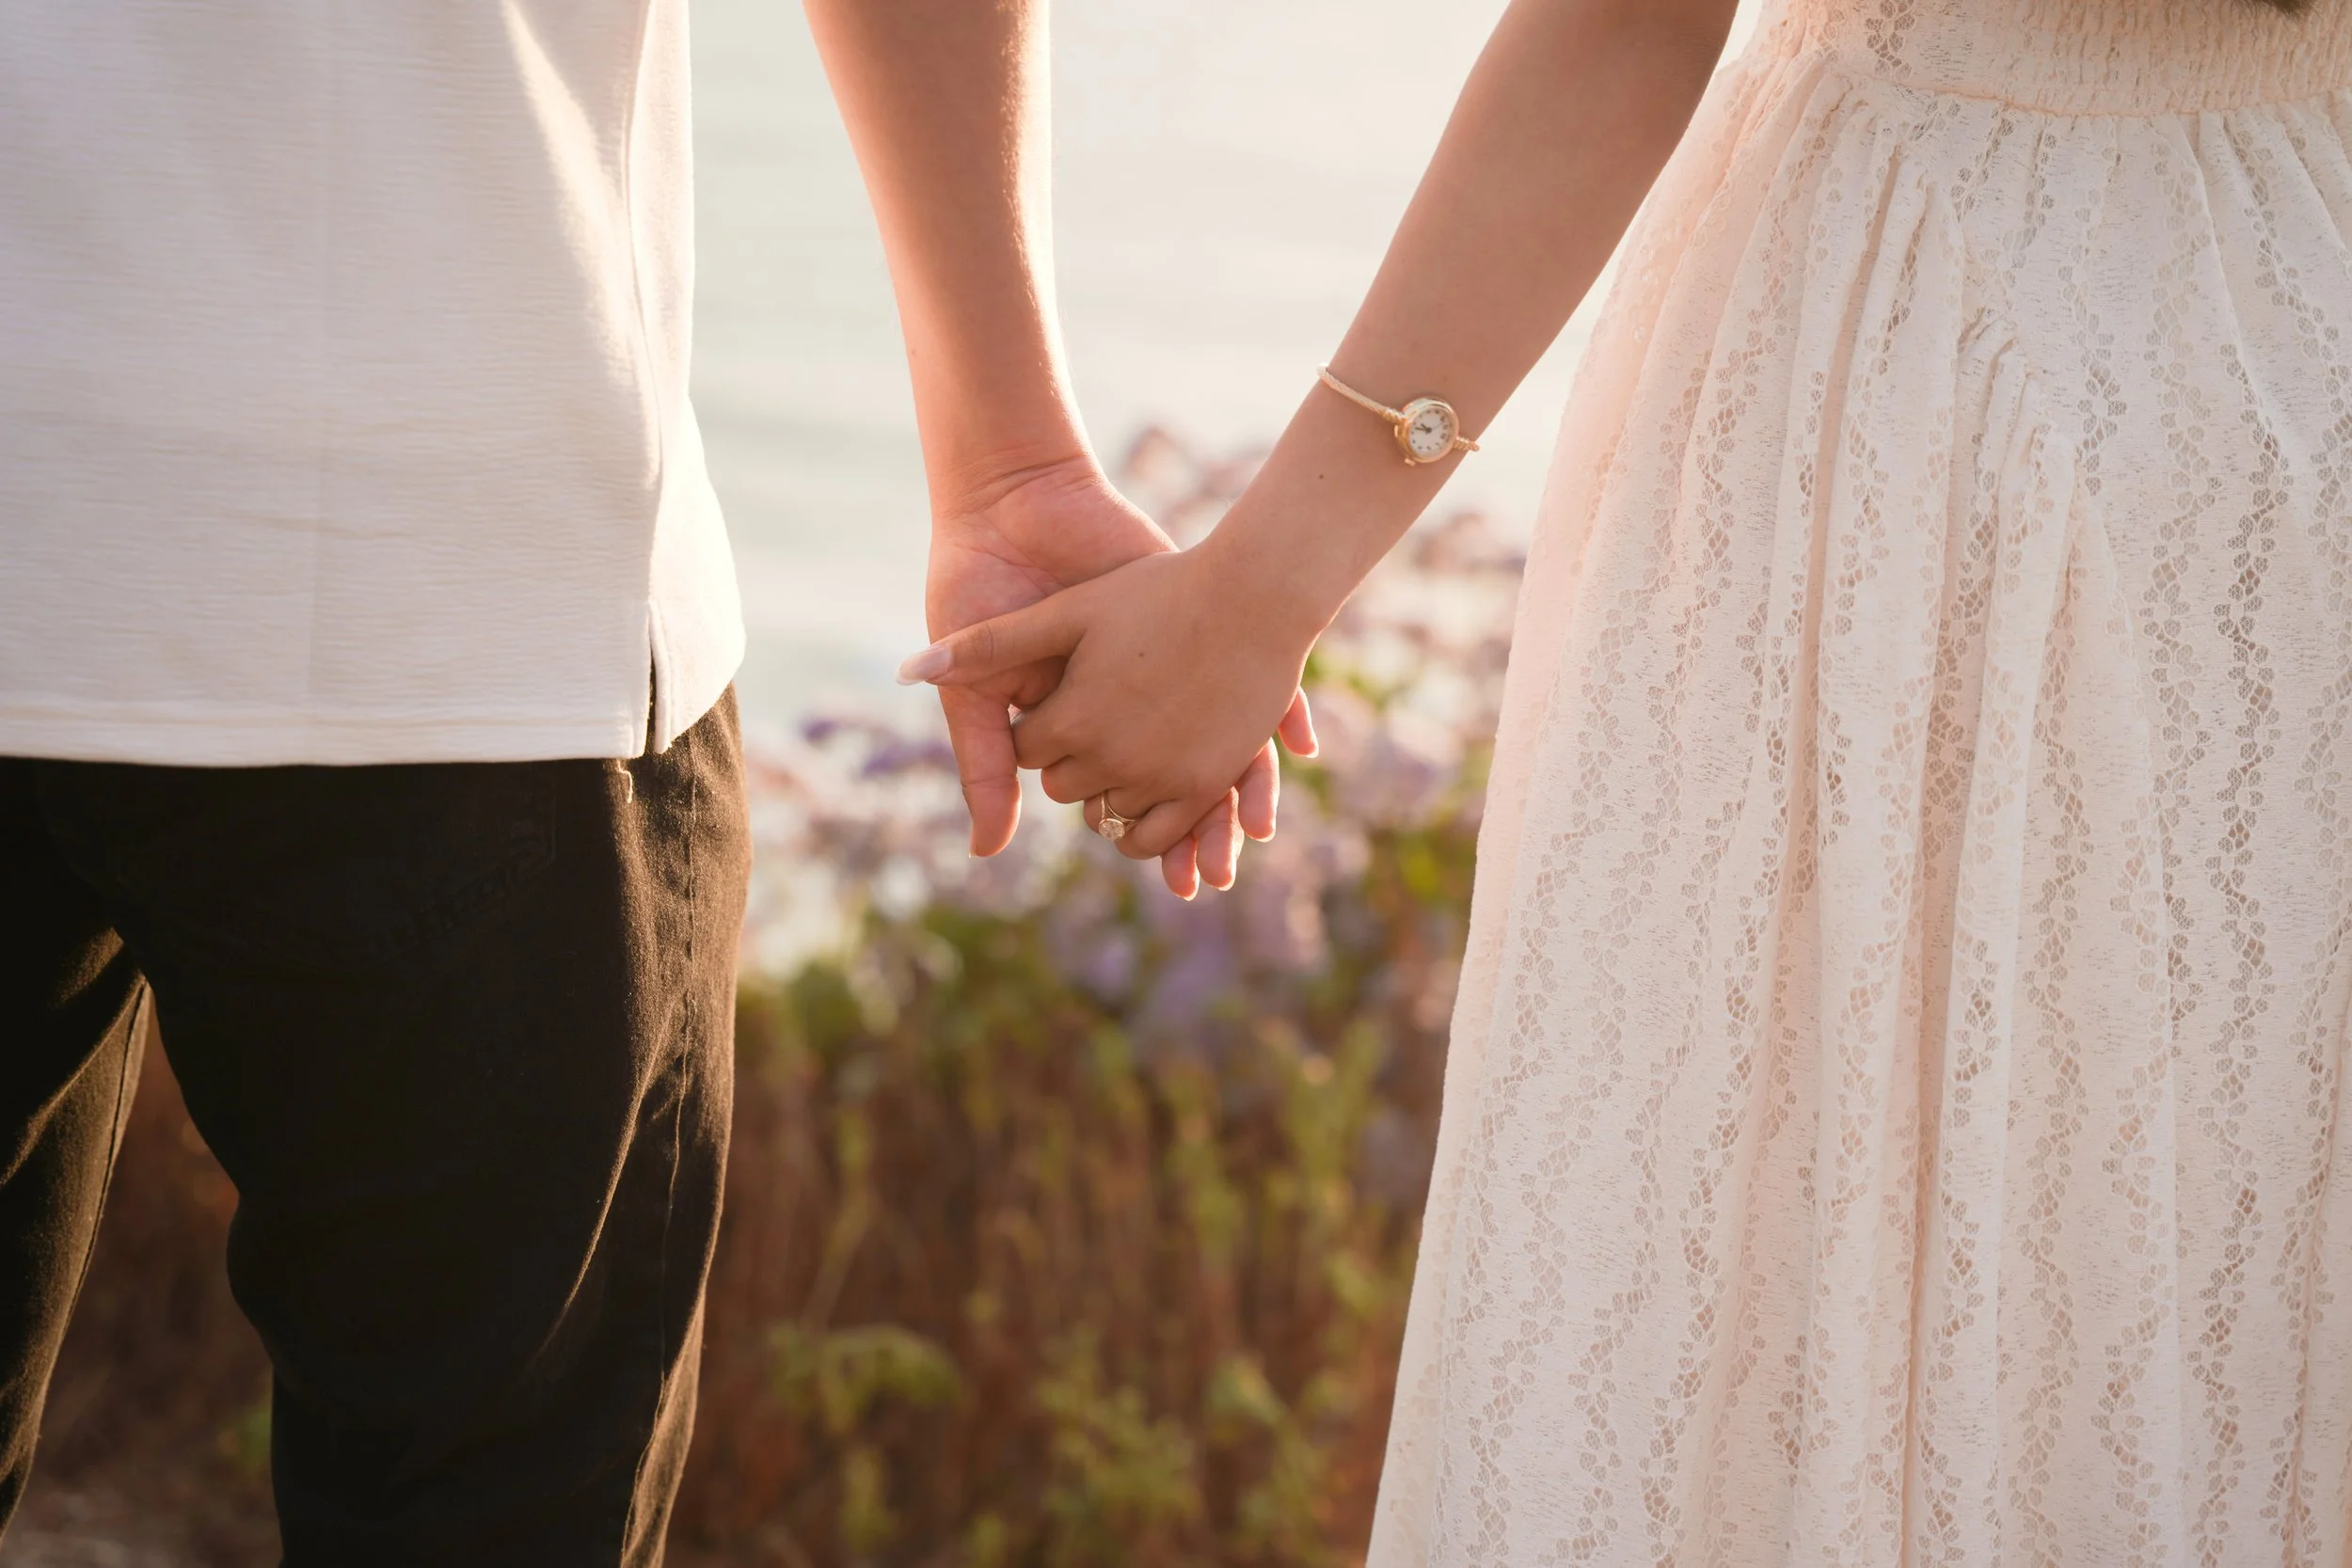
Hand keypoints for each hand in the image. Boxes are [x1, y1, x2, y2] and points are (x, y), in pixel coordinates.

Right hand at [922, 454, 1316, 894]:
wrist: (1018, 506)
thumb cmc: (982, 592)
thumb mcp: (983, 688)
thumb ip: (986, 766)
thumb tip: (990, 853)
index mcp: (1079, 724)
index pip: (1123, 797)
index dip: (1153, 838)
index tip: (1183, 881)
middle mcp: (1129, 702)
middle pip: (1178, 780)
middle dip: (1204, 832)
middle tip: (1220, 876)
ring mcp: (1167, 663)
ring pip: (1224, 742)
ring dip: (1243, 791)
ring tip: (1257, 835)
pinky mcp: (1198, 619)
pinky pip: (1252, 675)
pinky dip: (1281, 711)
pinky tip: (1301, 742)